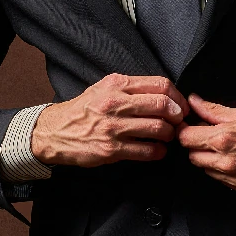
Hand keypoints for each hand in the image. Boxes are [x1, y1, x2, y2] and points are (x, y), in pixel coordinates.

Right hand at [30, 73, 186, 166]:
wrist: (54, 132)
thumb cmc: (82, 110)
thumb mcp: (103, 88)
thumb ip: (130, 88)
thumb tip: (163, 94)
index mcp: (116, 84)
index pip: (160, 85)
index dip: (177, 97)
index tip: (181, 106)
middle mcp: (115, 103)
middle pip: (162, 105)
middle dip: (177, 116)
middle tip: (178, 123)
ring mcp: (113, 127)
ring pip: (158, 128)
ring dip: (169, 135)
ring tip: (167, 137)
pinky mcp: (111, 149)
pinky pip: (146, 151)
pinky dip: (158, 152)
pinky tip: (157, 150)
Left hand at [177, 96, 235, 195]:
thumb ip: (213, 110)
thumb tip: (194, 102)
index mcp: (224, 140)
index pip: (186, 139)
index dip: (186, 130)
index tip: (190, 126)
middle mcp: (227, 164)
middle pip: (194, 157)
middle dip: (198, 145)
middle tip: (211, 134)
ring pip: (208, 172)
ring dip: (212, 160)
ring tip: (232, 146)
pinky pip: (226, 182)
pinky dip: (227, 172)